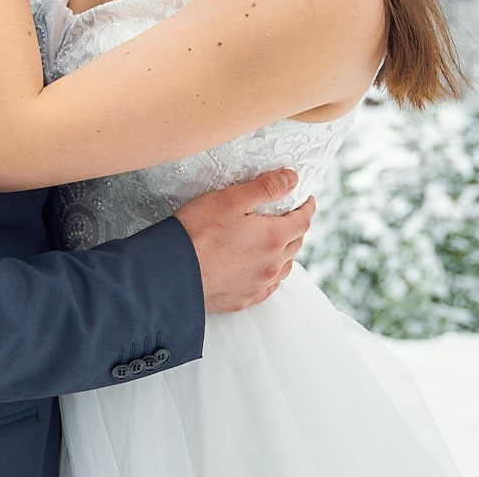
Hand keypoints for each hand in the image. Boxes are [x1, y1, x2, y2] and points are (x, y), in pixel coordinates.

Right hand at [172, 169, 314, 312]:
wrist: (172, 272)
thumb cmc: (197, 232)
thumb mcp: (231, 199)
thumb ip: (265, 187)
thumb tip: (292, 178)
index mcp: (273, 238)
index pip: (303, 221)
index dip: (307, 207)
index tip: (307, 199)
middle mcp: (271, 265)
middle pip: (296, 244)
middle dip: (296, 227)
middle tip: (290, 215)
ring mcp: (258, 286)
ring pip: (284, 268)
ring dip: (286, 252)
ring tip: (277, 241)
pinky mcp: (243, 299)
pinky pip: (268, 287)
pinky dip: (271, 273)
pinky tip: (262, 268)